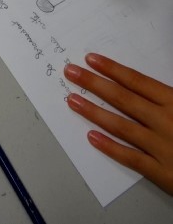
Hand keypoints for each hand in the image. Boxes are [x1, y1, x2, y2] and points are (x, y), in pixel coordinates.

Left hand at [65, 53, 172, 195]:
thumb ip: (170, 94)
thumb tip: (148, 83)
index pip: (137, 81)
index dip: (112, 69)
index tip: (91, 60)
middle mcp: (166, 122)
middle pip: (122, 98)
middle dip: (93, 83)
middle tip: (70, 72)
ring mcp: (162, 148)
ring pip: (120, 126)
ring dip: (93, 112)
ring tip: (73, 100)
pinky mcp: (163, 173)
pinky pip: (131, 159)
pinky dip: (110, 148)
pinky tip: (92, 138)